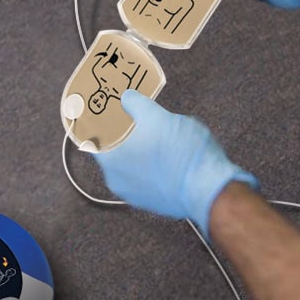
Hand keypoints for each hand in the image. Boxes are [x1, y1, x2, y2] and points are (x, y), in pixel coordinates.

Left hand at [92, 90, 256, 237]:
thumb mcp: (158, 117)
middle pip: (111, 151)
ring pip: (128, 165)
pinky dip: (149, 165)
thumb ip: (136, 105)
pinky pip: (144, 178)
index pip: (89, 138)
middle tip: (129, 116)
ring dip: (136, 150)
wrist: (211, 190)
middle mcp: (117, 181)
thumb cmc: (183, 154)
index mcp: (110, 160)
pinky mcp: (153, 202)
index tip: (94, 112)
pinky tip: (164, 154)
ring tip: (152, 133)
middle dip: (119, 134)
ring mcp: (134, 195)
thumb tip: (126, 98)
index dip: (92, 123)